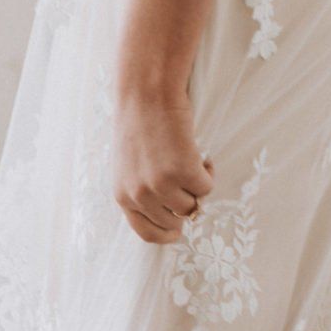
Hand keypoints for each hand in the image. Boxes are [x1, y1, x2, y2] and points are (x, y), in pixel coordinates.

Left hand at [114, 86, 213, 244]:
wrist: (146, 95)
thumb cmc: (139, 126)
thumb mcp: (129, 167)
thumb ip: (140, 192)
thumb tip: (168, 216)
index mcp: (122, 195)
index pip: (146, 233)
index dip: (166, 235)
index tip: (178, 230)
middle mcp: (139, 195)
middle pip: (174, 222)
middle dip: (185, 206)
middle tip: (189, 186)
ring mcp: (161, 185)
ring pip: (192, 206)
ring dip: (197, 187)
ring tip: (192, 163)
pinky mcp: (184, 172)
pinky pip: (207, 187)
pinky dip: (208, 171)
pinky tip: (200, 154)